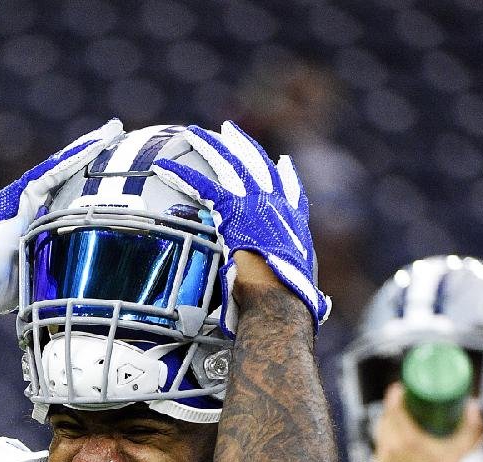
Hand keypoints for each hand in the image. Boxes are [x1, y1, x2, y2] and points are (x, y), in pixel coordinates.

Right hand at [0, 119, 123, 325]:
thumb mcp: (35, 274)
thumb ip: (53, 267)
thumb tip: (77, 282)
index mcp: (34, 221)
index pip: (66, 196)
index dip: (86, 181)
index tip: (108, 170)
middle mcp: (30, 203)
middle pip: (67, 175)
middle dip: (91, 156)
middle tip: (115, 135)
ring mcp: (27, 197)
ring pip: (65, 167)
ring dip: (89, 148)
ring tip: (112, 131)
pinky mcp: (25, 195)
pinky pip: (57, 172)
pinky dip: (78, 156)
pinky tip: (99, 141)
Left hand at [153, 121, 330, 332]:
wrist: (280, 305)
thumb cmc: (290, 310)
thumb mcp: (303, 296)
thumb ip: (305, 293)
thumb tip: (319, 308)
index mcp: (294, 228)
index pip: (291, 194)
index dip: (285, 177)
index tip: (281, 163)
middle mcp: (278, 208)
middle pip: (258, 166)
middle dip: (242, 146)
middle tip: (230, 130)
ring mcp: (257, 206)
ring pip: (230, 166)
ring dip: (210, 147)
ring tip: (193, 134)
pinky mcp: (233, 212)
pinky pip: (201, 186)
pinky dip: (181, 175)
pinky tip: (163, 167)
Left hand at [374, 382, 482, 461]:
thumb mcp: (458, 451)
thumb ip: (469, 428)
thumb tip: (473, 406)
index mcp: (407, 440)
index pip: (393, 410)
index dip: (394, 396)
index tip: (399, 389)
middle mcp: (390, 448)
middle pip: (384, 419)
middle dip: (391, 408)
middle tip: (403, 401)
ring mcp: (382, 459)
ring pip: (380, 433)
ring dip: (386, 422)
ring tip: (397, 417)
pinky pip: (378, 447)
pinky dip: (384, 438)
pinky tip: (390, 436)